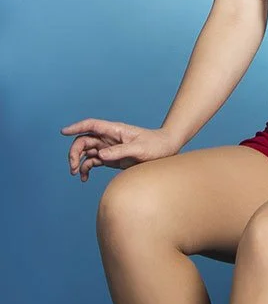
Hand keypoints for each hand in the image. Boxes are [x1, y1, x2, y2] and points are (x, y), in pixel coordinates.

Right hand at [60, 120, 180, 181]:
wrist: (167, 149)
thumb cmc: (156, 146)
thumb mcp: (139, 150)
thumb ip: (120, 151)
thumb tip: (99, 155)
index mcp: (115, 130)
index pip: (91, 125)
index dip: (76, 127)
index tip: (63, 132)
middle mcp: (110, 137)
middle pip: (84, 140)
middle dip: (74, 152)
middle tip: (72, 168)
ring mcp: (109, 148)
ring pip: (86, 151)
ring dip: (78, 161)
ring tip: (77, 174)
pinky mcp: (111, 158)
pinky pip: (93, 161)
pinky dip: (86, 169)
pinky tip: (84, 178)